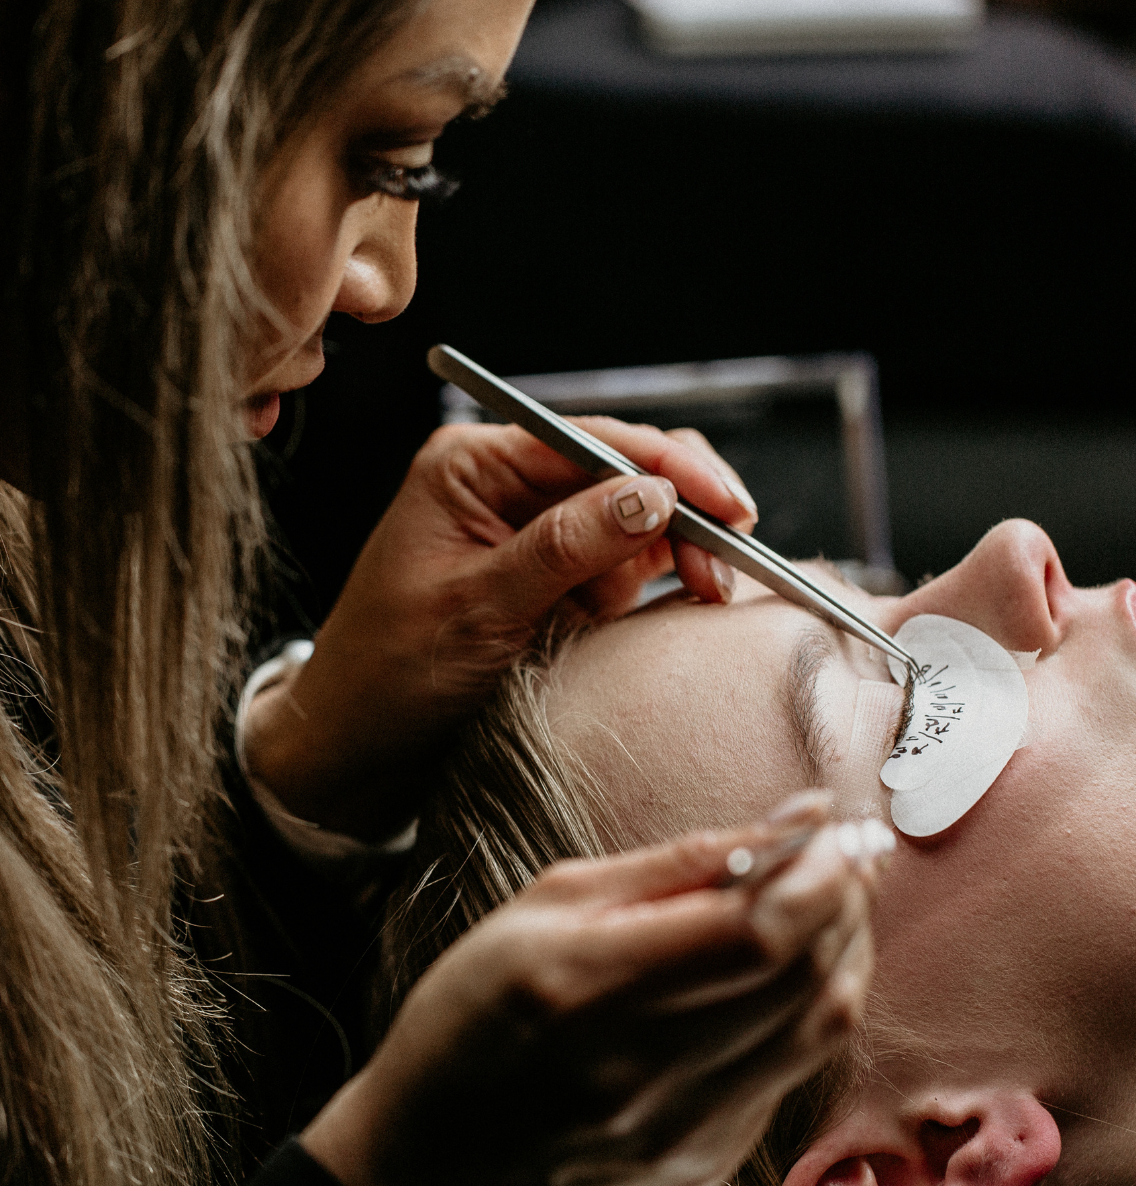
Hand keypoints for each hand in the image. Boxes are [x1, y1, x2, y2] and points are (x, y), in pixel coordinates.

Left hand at [244, 417, 755, 838]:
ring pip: (637, 520)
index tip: (728, 507)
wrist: (357, 744)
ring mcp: (537, 534)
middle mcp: (509, 487)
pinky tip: (685, 598)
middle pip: (624, 471)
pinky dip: (659, 582)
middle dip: (683, 512)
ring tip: (706, 593)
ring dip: (678, 554)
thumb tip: (653, 496)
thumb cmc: (391, 670)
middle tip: (728, 564)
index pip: (591, 441)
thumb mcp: (479, 608)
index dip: (670, 467)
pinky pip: (626, 566)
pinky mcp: (556, 580)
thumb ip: (566, 546)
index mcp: (474, 466)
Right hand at [300, 798, 890, 1185]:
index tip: (830, 830)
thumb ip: (674, 865)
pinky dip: (811, 1008)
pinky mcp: (707, 1162)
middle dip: (845, 899)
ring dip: (846, 951)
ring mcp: (682, 1131)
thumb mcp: (544, 910)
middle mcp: (643, 1072)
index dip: (817, 874)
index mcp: (587, 990)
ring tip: (831, 904)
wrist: (437, 1176)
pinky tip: (789, 973)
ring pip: (821, 1027)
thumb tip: (793, 821)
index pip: (755, 931)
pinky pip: (794, 1070)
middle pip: (804, 978)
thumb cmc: (474, 1022)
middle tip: (840, 855)